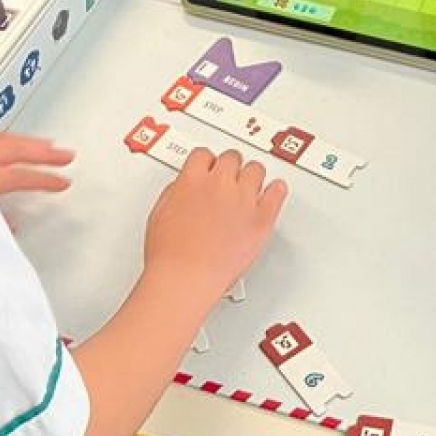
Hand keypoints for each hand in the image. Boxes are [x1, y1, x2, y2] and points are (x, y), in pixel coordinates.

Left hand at [0, 132, 74, 195]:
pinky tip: (6, 140)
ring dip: (25, 140)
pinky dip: (1, 137)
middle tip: (67, 155)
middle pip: (12, 149)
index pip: (17, 176)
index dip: (43, 179)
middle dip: (43, 151)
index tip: (62, 182)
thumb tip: (12, 225)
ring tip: (46, 143)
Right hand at [145, 148, 287, 301]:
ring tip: (248, 188)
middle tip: (228, 180)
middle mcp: (220, 185)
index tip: (208, 168)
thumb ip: (175, 192)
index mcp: (192, 180)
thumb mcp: (158, 214)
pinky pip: (278, 192)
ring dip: (250, 177)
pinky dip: (276, 191)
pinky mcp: (261, 218)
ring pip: (256, 170)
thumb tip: (183, 188)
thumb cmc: (170, 256)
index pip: (203, 155)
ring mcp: (243, 200)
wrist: (185, 280)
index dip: (206, 163)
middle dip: (229, 168)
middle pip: (232, 158)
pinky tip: (272, 193)